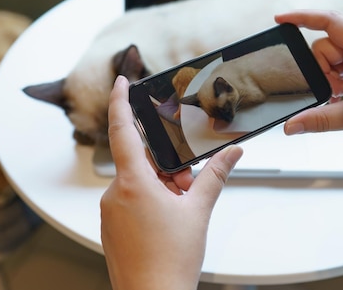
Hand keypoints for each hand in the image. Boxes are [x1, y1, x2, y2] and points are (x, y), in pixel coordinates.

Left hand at [100, 76, 241, 289]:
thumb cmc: (170, 261)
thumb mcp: (198, 211)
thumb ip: (215, 176)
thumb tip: (232, 154)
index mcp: (133, 184)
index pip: (122, 130)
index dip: (120, 101)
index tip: (121, 81)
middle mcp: (115, 195)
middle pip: (140, 162)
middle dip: (166, 166)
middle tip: (187, 184)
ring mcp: (110, 213)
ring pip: (138, 183)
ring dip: (161, 187)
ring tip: (182, 209)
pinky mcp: (112, 227)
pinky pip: (131, 201)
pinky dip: (151, 201)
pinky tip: (169, 220)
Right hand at [275, 10, 342, 143]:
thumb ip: (319, 120)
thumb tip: (290, 126)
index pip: (328, 21)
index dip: (301, 17)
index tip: (280, 19)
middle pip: (327, 44)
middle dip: (323, 68)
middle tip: (336, 90)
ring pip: (334, 58)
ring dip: (332, 77)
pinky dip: (340, 81)